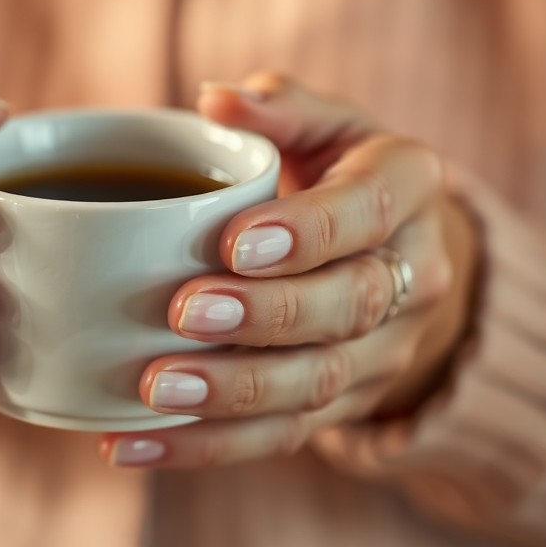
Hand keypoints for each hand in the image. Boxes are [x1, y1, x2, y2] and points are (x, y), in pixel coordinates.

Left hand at [101, 72, 479, 466]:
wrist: (399, 256)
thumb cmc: (340, 173)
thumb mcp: (326, 125)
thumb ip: (279, 110)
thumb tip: (217, 100)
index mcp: (409, 189)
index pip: (367, 213)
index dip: (305, 232)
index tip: (233, 241)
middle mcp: (412, 276)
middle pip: (347, 308)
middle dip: (264, 317)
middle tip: (185, 311)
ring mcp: (382, 351)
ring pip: (315, 384)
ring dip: (232, 394)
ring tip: (153, 388)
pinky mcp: (344, 406)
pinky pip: (280, 437)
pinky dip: (204, 446)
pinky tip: (132, 444)